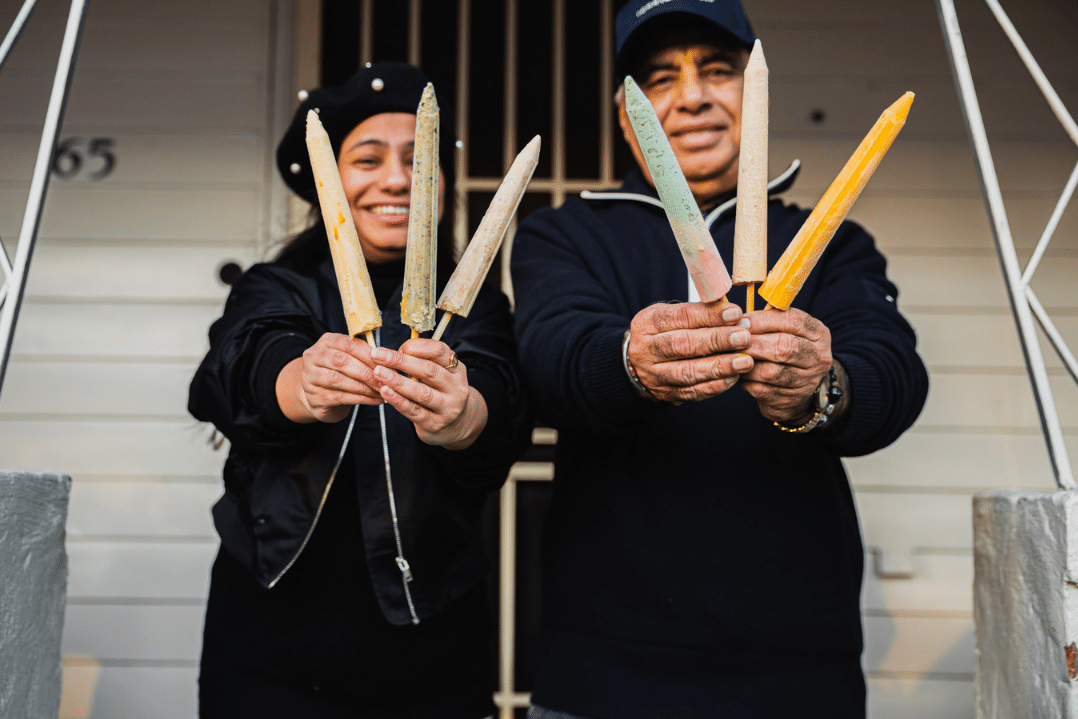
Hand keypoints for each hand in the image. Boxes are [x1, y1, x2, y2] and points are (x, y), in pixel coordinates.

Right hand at [276, 332, 383, 423]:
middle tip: (384, 380)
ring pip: (338, 380)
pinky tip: (374, 400)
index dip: (368, 354)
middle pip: (341, 361)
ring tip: (381, 391)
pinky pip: (339, 397)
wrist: (318, 395)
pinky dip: (360, 399)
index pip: (348, 344)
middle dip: (366, 372)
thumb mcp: (350, 357)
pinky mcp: (314, 396)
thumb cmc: (340, 373)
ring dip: (364, 387)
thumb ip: (364, 354)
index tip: (385, 364)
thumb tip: (387, 358)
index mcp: (326, 342)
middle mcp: (313, 357)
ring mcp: (310, 377)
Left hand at [370, 339, 487, 449]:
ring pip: (421, 392)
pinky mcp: (434, 424)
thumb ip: (423, 361)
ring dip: (397, 381)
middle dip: (400, 361)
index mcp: (457, 369)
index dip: (417, 346)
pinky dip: (398, 400)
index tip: (398, 347)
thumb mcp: (440, 373)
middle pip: (428, 370)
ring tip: (378, 372)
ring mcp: (447, 408)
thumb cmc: (440, 392)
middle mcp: (456, 388)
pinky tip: (385, 391)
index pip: (439, 351)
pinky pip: (414, 411)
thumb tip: (392, 353)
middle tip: (378, 354)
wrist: (456, 424)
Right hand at [627, 299, 754, 402]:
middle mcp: (646, 350)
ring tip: (744, 361)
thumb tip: (734, 313)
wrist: (638, 364)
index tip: (735, 314)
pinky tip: (733, 378)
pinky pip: (692, 393)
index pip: (680, 317)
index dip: (709, 315)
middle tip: (744, 338)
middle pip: (682, 345)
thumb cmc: (663, 333)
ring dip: (719, 367)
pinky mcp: (665, 394)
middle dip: (716, 341)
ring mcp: (654, 375)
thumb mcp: (671, 315)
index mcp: (648, 323)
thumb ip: (698, 312)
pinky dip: (715, 386)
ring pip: (687, 373)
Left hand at [739, 308, 834, 424]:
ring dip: (746, 364)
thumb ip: (768, 320)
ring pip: (771, 372)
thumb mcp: (786, 331)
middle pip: (784, 347)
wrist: (797, 391)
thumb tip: (735, 318)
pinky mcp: (791, 400)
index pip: (792, 321)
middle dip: (753, 343)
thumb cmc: (785, 352)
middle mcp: (818, 357)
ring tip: (731, 357)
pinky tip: (737, 374)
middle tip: (731, 341)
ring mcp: (807, 382)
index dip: (763, 320)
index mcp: (819, 334)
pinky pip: (762, 389)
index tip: (740, 321)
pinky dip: (746, 381)